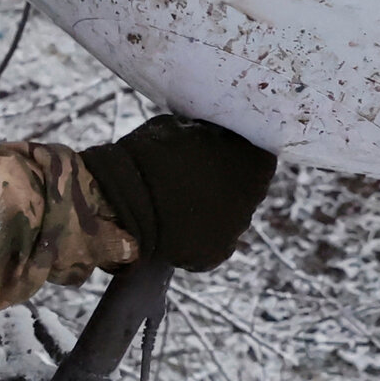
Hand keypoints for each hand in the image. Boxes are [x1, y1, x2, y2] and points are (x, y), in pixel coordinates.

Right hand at [80, 116, 276, 270]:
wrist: (122, 199)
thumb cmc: (149, 155)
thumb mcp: (182, 127)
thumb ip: (205, 135)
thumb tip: (208, 134)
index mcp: (253, 161)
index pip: (257, 158)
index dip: (234, 157)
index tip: (213, 156)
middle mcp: (254, 196)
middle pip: (245, 190)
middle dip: (222, 186)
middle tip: (188, 182)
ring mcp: (237, 228)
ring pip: (227, 217)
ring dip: (209, 210)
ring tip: (173, 205)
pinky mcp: (217, 253)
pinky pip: (210, 242)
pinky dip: (195, 236)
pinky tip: (172, 227)